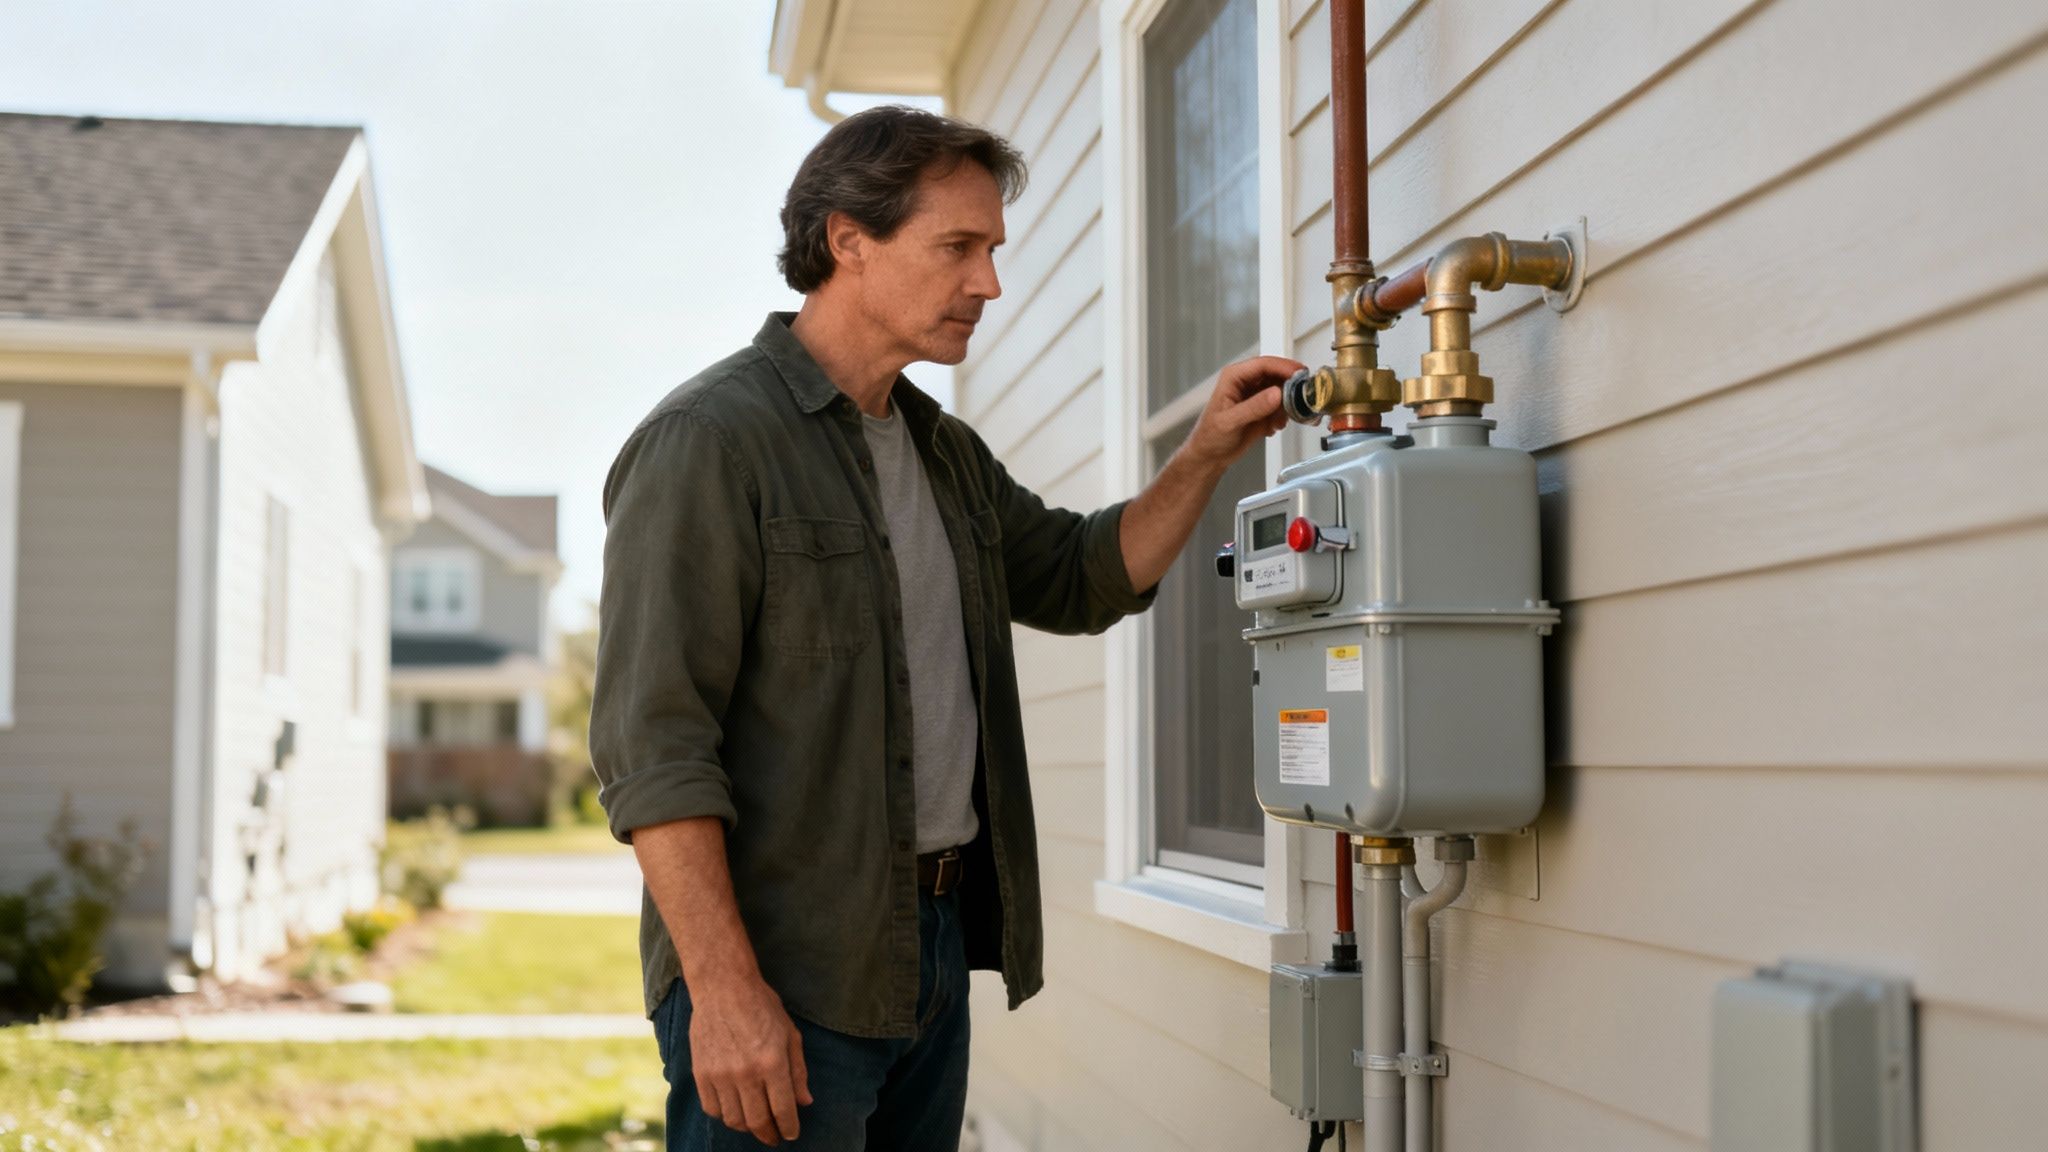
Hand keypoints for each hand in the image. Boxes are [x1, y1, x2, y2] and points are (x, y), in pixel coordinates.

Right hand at [689, 974, 812, 1144]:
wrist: (723, 986)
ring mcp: (720, 1075)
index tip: (791, 1134)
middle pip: (757, 1121)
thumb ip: (798, 1071)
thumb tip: (804, 1102)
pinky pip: (712, 1108)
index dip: (789, 1128)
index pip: (783, 1110)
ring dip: (747, 1126)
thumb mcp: (790, 1034)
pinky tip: (734, 1109)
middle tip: (774, 1137)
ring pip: (734, 1119)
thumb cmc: (761, 1006)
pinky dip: (724, 1115)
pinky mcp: (700, 1073)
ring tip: (755, 1123)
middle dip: (769, 1134)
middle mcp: (745, 1073)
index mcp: (772, 1063)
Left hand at [1181, 355, 1304, 472]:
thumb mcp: (1231, 421)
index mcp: (1234, 377)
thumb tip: (1277, 394)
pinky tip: (1272, 428)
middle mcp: (1247, 382)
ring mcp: (1257, 395)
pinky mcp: (1264, 408)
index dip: (1283, 367)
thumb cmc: (1211, 436)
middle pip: (1276, 375)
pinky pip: (1281, 406)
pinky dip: (1282, 416)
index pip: (1263, 365)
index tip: (1300, 376)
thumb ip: (1254, 407)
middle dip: (1290, 387)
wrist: (1211, 456)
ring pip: (1282, 390)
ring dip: (1287, 405)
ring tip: (1279, 421)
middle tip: (1303, 398)